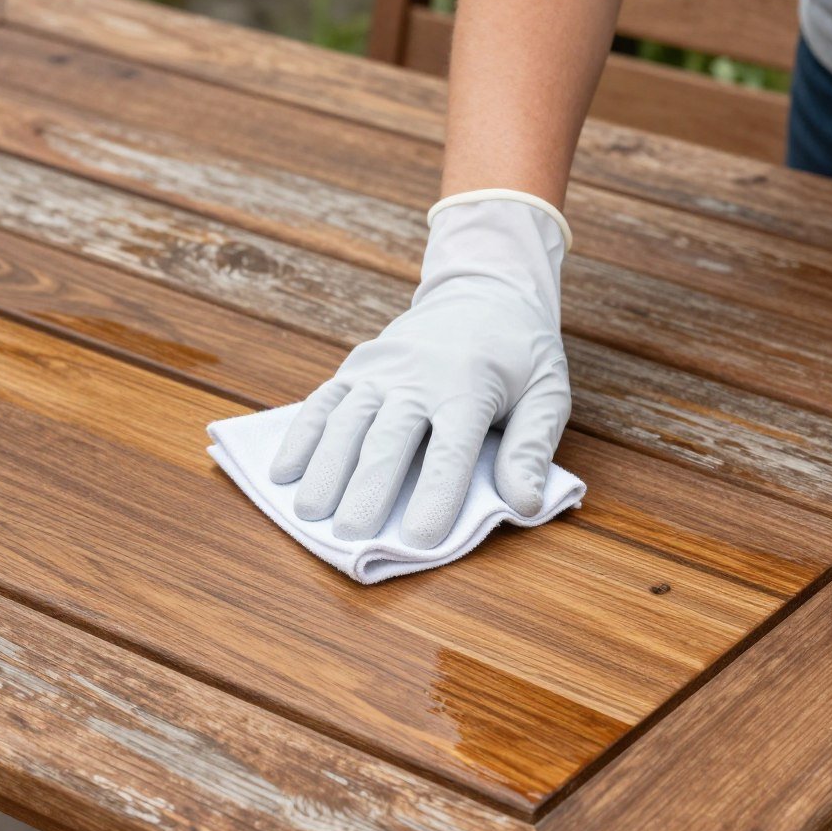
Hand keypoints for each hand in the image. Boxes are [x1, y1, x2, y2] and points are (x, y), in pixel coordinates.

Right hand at [270, 193, 571, 548]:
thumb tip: (526, 504)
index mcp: (471, 388)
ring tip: (309, 514)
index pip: (451, 450)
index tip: (420, 539)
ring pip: (346, 420)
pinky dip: (300, 436)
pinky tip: (284, 472)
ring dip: (325, 467)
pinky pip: (322, 402)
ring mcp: (381, 370)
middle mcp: (419, 377)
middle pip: (388, 438)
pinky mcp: (355, 366)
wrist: (483, 291)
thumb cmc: (519, 356)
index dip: (436, 495)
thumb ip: (531, 449)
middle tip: (351, 535)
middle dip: (367, 488)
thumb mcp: (547, 394)